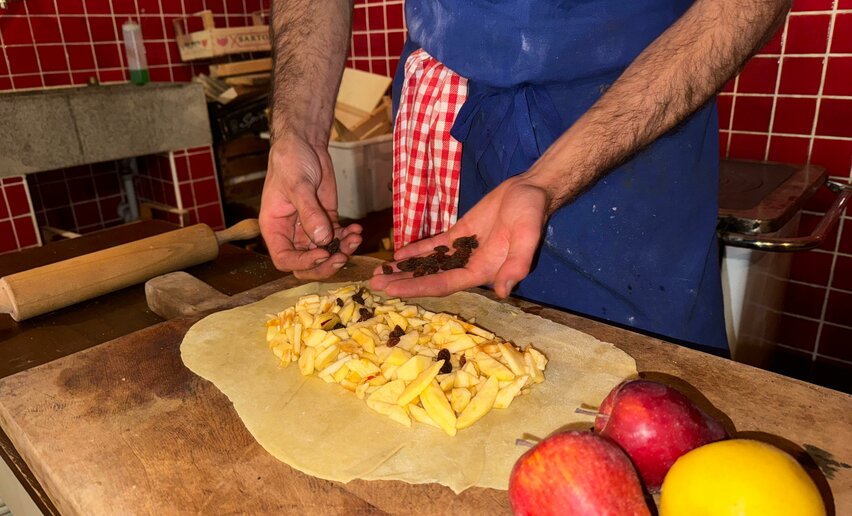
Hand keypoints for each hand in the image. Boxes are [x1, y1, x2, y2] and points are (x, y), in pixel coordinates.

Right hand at [260, 135, 361, 278]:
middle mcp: (290, 233)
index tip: (323, 254)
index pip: (285, 259)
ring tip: (355, 238)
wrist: (304, 144)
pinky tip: (356, 230)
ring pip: (325, 253)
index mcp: (274, 228)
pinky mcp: (325, 221)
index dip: (303, 263)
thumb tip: (322, 240)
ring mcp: (309, 228)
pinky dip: (348, 238)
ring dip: (341, 250)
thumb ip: (310, 213)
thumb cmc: (291, 161)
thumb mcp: (298, 185)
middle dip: (325, 263)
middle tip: (343, 256)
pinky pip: (337, 238)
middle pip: (306, 263)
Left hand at [369, 174, 549, 297]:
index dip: (418, 288)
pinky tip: (398, 256)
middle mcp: (470, 266)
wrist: (530, 191)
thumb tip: (503, 291)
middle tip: (375, 285)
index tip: (394, 292)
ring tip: (379, 273)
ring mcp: (463, 250)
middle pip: (431, 278)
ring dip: (405, 270)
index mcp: (484, 271)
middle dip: (404, 282)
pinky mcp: (460, 234)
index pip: (444, 284)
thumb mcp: (527, 237)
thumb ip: (516, 265)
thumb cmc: (531, 214)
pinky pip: (435, 246)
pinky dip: (417, 251)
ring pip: (430, 264)